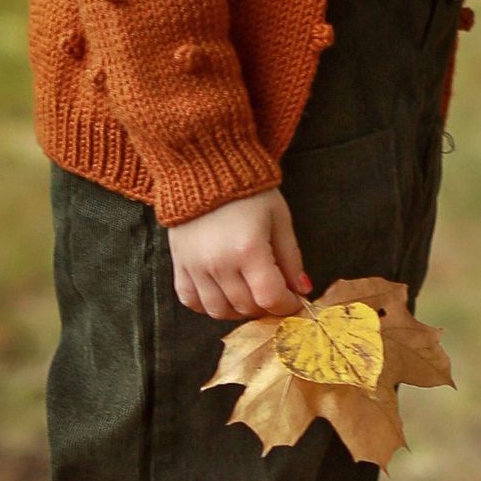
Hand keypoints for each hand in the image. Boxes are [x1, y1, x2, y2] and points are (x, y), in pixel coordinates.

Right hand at [169, 190, 308, 320]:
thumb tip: (302, 290)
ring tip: (250, 294)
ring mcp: (195, 267)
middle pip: (246, 307)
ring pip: (218, 310)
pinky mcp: (178, 265)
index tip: (295, 302)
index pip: (269, 297)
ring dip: (239, 310)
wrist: (205, 170)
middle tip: (275, 293)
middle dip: (266, 306)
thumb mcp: (279, 219)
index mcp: (248, 249)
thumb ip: (291, 258)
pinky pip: (190, 300)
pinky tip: (222, 294)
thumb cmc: (249, 193)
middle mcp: (219, 263)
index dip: (287, 306)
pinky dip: (207, 305)